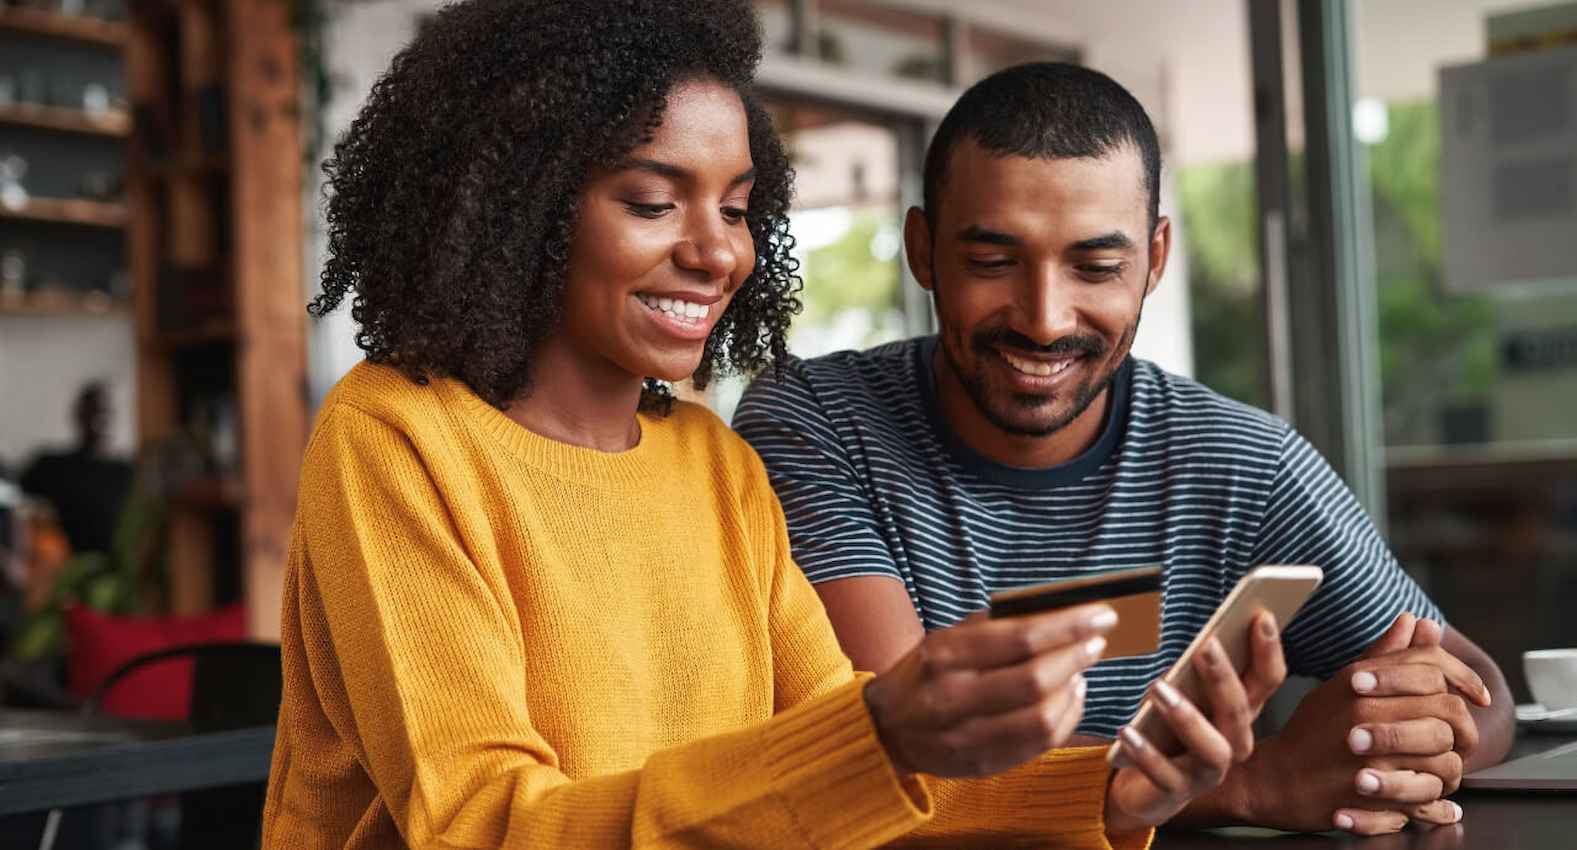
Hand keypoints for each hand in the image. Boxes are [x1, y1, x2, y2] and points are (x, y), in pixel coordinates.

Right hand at [864, 603, 1115, 777]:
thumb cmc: (926, 673)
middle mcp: (953, 696)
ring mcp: (967, 736)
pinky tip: (1070, 698)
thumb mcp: (946, 639)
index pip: (1021, 638)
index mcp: (946, 655)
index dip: (1069, 627)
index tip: (1102, 615)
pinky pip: (1039, 744)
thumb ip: (994, 625)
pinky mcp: (982, 764)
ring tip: (1081, 670)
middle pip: (1034, 680)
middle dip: (1076, 657)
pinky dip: (1066, 718)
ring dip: (1073, 690)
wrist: (887, 729)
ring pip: (1041, 718)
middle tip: (1097, 641)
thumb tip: (1055, 610)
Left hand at [1103, 612, 1285, 833]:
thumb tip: (1208, 634)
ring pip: (1212, 748)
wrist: (1144, 783)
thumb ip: (1198, 668)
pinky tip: (1126, 732)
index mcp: (1239, 712)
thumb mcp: (1184, 692)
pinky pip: (1165, 776)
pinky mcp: (1177, 792)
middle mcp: (1233, 742)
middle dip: (1224, 678)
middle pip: (1240, 711)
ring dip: (1187, 717)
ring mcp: (1208, 772)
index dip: (1269, 651)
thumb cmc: (1169, 727)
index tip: (1261, 616)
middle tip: (1205, 646)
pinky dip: (1146, 754)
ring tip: (1157, 688)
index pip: (1267, 681)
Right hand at [1240, 613, 1486, 834]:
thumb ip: (1383, 656)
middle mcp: (1366, 714)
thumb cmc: (1309, 732)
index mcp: (1361, 682)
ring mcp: (1371, 757)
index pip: (1432, 667)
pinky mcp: (1374, 798)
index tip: (1476, 696)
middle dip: (1465, 728)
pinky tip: (1432, 798)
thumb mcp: (1340, 685)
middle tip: (1459, 739)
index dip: (1465, 678)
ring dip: (1451, 768)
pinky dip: (1438, 802)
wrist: (1273, 780)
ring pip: (1447, 759)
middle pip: (1448, 711)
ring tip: (1439, 771)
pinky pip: (1431, 798)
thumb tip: (1414, 621)